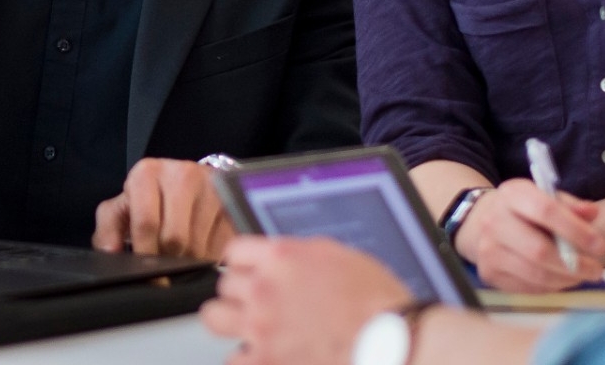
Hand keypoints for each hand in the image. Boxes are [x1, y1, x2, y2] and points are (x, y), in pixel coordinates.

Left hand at [92, 158, 233, 258]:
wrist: (186, 182)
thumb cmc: (149, 199)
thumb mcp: (122, 209)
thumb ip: (108, 229)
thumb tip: (110, 253)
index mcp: (147, 173)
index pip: (146, 223)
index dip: (144, 254)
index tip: (145, 273)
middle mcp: (181, 173)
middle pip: (175, 238)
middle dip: (167, 259)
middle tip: (163, 262)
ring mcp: (211, 186)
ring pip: (198, 246)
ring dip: (187, 261)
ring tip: (179, 253)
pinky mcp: (233, 202)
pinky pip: (221, 245)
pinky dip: (208, 256)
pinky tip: (200, 247)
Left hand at [200, 236, 410, 364]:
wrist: (390, 346)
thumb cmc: (378, 305)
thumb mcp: (339, 256)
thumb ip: (300, 255)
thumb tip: (282, 258)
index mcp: (282, 256)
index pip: (234, 252)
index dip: (243, 264)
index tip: (247, 273)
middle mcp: (264, 288)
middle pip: (225, 285)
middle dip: (241, 294)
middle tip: (257, 304)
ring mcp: (260, 327)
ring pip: (214, 318)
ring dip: (230, 322)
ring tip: (248, 328)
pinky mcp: (264, 361)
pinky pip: (234, 358)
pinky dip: (247, 358)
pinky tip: (264, 356)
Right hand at [455, 178, 604, 292]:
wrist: (484, 222)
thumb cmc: (526, 212)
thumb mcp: (547, 199)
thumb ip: (571, 206)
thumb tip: (592, 212)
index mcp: (512, 195)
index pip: (545, 211)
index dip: (576, 230)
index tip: (600, 246)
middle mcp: (494, 221)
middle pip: (538, 250)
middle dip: (574, 265)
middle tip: (597, 270)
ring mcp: (488, 250)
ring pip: (535, 274)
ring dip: (566, 279)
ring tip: (581, 275)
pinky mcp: (488, 273)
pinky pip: (528, 288)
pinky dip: (551, 287)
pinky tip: (560, 279)